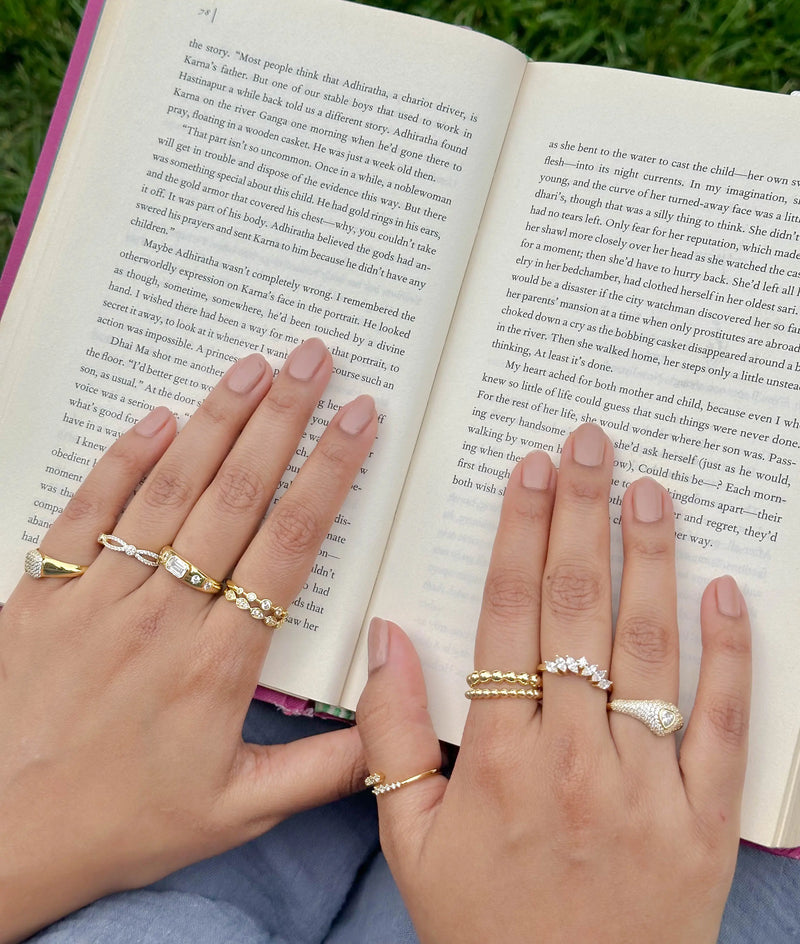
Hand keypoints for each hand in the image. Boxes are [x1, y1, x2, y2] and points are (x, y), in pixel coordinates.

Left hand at [0, 340, 376, 942]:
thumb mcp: (238, 812)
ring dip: (215, 422)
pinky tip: (156, 417)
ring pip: (167, 490)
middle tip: (314, 358)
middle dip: (283, 419)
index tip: (357, 418)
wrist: (1, 838)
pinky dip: (121, 461)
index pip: (288, 544)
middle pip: (235, 497)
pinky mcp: (41, 594)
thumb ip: (325, 769)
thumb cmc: (122, 824)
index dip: (328, 473)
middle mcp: (163, 616)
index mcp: (218, 663)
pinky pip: (87, 512)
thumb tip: (393, 728)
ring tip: (252, 367)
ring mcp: (98, 598)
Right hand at [357, 423, 750, 943]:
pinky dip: (730, 654)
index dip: (521, 535)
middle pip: (579, 612)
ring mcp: (645, 787)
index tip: (532, 471)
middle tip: (591, 445)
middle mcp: (573, 758)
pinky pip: (724, 726)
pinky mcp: (702, 820)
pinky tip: (723, 589)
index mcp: (498, 757)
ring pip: (648, 650)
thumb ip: (388, 734)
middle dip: (583, 517)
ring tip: (648, 489)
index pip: (509, 616)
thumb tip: (386, 636)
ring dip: (649, 560)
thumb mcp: (407, 839)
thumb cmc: (482, 925)